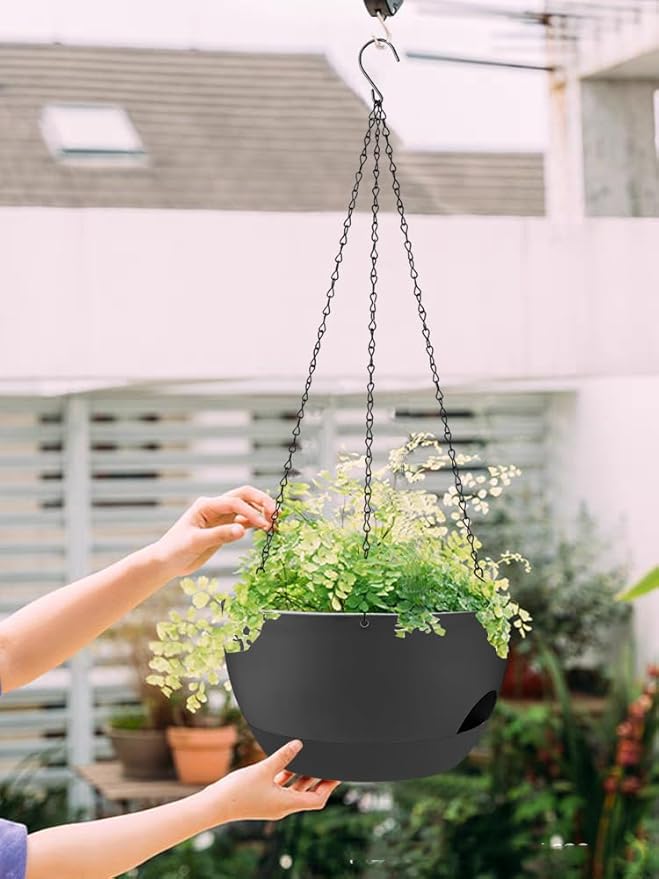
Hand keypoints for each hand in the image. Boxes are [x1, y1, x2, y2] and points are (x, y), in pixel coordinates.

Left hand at [153, 487, 275, 577]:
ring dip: (261, 512)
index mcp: (206, 505)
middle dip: (261, 502)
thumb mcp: (195, 542)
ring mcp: (221, 517)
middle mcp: (216, 507)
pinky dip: (257, 523)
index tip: (264, 525)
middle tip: (276, 514)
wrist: (167, 562)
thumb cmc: (175, 550)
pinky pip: (245, 521)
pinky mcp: (225, 528)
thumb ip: (219, 535)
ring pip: (247, 508)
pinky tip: (267, 529)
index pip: (234, 502)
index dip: (251, 511)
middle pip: (244, 496)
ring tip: (275, 524)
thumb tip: (242, 530)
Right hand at [200, 740, 339, 822]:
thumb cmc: (238, 791)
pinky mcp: (263, 800)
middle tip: (327, 763)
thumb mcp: (264, 769)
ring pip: (293, 790)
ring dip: (301, 776)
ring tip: (308, 759)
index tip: (337, 773)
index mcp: (287, 804)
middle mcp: (282, 807)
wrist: (214, 805)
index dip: (329, 786)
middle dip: (318, 779)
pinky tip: (284, 763)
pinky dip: (286, 777)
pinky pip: (281, 789)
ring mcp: (272, 805)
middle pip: (307, 795)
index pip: (317, 800)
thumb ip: (283, 756)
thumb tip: (299, 744)